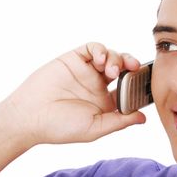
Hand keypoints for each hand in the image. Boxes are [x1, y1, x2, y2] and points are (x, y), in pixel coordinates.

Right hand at [4, 42, 146, 146]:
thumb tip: (143, 117)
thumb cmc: (59, 127)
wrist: (29, 116)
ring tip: (111, 71)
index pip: (129, 90)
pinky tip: (100, 60)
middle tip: (134, 69)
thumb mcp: (94, 128)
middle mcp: (97, 85)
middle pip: (124, 69)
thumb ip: (119, 121)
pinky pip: (92, 48)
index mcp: (105, 103)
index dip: (139, 85)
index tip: (146, 85)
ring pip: (111, 56)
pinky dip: (100, 50)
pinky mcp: (73, 59)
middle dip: (133, 66)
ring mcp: (86, 71)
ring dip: (117, 59)